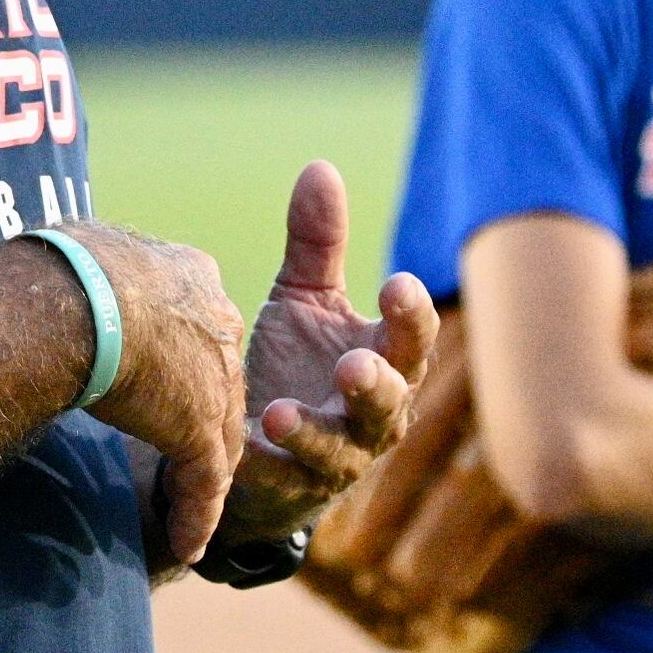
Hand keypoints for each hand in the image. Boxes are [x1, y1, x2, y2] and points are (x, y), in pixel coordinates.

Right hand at [64, 224, 247, 565]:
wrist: (78, 297)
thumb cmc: (64, 268)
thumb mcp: (87, 256)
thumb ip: (92, 275)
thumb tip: (56, 270)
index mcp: (191, 276)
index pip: (199, 329)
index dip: (188, 360)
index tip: (167, 380)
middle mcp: (217, 321)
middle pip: (219, 381)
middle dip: (204, 415)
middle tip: (185, 449)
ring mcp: (215, 378)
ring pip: (219, 436)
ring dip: (204, 474)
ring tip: (191, 508)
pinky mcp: (200, 427)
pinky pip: (205, 482)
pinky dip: (196, 514)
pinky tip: (187, 543)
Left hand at [219, 162, 437, 543]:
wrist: (257, 439)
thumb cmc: (297, 359)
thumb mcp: (306, 298)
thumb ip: (317, 243)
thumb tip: (320, 167)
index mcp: (384, 358)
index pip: (413, 337)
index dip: (411, 314)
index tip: (397, 283)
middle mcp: (372, 414)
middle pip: (390, 402)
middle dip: (375, 386)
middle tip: (353, 366)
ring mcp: (334, 455)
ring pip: (338, 451)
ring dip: (313, 432)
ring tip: (280, 413)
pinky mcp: (289, 485)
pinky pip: (279, 479)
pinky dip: (261, 466)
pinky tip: (238, 447)